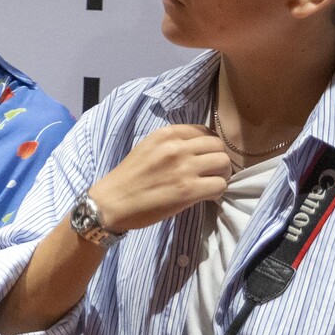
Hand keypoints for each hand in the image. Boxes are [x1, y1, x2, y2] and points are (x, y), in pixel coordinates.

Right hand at [87, 124, 231, 233]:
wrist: (111, 203)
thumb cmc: (128, 178)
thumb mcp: (147, 148)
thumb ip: (172, 144)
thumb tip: (200, 148)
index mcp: (166, 134)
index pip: (205, 131)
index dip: (208, 146)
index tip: (203, 157)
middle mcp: (177, 147)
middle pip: (218, 146)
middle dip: (218, 159)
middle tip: (210, 172)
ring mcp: (184, 168)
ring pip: (223, 163)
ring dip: (221, 175)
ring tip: (209, 183)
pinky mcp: (188, 190)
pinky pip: (220, 185)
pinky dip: (216, 191)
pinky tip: (205, 195)